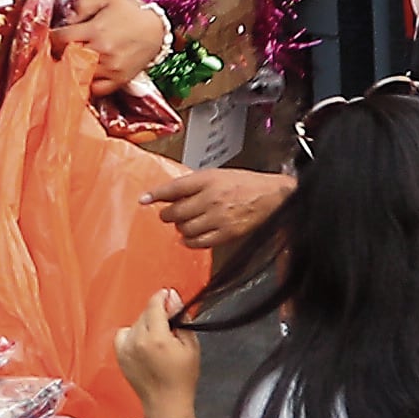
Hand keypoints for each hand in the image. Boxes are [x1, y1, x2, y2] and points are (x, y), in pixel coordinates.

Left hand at [113, 287, 201, 415]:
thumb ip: (181, 321)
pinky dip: (134, 333)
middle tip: (172, 320)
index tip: (169, 295)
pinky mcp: (119, 355)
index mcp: (156, 337)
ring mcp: (125, 348)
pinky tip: (145, 342)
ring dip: (147, 323)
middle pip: (145, 313)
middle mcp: (136, 341)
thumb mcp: (191, 346)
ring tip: (159, 335)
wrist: (165, 402)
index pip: (154, 305)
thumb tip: (174, 301)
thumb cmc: (182, 378)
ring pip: (135, 323)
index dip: (163, 297)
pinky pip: (124, 334)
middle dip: (158, 312)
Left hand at [144, 161, 295, 251]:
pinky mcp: (227, 233)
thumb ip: (193, 184)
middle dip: (169, 214)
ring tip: (188, 223)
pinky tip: (193, 236)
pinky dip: (190, 241)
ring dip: (181, 228)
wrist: (275, 196)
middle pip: (175, 212)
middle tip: (172, 214)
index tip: (143, 200)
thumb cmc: (247, 184)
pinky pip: (198, 242)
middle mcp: (211, 198)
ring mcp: (219, 217)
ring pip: (184, 228)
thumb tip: (167, 193)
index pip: (173, 188)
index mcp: (208, 180)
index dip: (155, 194)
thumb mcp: (218, 175)